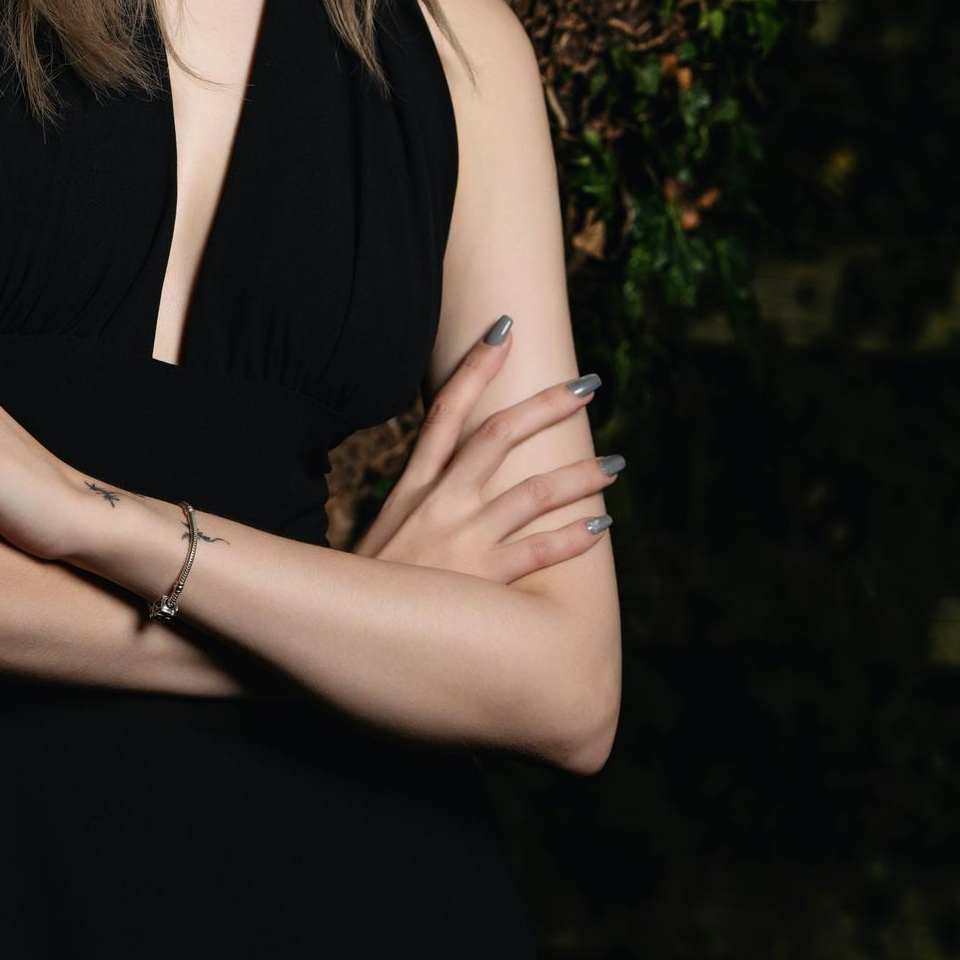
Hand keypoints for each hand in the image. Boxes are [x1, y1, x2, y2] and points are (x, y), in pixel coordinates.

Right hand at [353, 325, 615, 583]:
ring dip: (579, 475)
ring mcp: (462, 537)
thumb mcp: (384, 531)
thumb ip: (416, 507)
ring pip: (533, 492)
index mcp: (414, 484)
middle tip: (587, 386)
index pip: (446, 408)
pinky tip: (602, 526)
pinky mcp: (481, 578)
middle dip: (546, 406)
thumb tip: (440, 491)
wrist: (345, 630)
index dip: (476, 365)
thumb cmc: (368, 587)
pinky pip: (539, 552)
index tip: (504, 329)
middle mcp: (441, 500)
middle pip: (500, 435)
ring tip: (615, 464)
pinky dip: (573, 538)